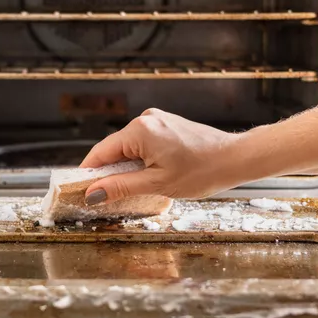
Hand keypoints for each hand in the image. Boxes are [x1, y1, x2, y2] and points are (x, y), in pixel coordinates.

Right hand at [81, 109, 242, 203]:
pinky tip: (149, 176)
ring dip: (126, 168)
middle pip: (113, 150)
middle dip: (109, 173)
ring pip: (128, 148)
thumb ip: (121, 187)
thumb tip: (93, 194)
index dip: (89, 174)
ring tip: (134, 189)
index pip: (100, 152)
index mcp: (140, 131)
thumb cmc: (202, 171)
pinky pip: (142, 144)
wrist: (236, 158)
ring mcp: (157, 120)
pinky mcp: (166, 125)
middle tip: (107, 198)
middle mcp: (145, 119)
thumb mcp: (157, 184)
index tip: (81, 192)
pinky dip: (140, 161)